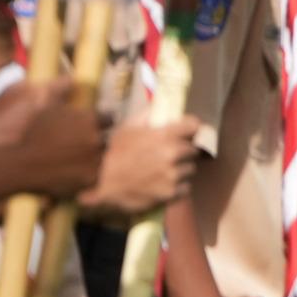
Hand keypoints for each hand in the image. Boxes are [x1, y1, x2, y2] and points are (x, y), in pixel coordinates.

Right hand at [0, 82, 106, 198]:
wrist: (20, 165)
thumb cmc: (31, 134)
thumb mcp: (45, 108)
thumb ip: (61, 92)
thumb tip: (71, 79)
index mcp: (91, 120)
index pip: (109, 118)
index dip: (100, 122)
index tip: (92, 126)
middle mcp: (97, 139)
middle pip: (105, 139)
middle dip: (94, 141)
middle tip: (76, 146)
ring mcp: (96, 160)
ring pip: (100, 158)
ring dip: (90, 158)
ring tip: (69, 160)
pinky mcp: (92, 179)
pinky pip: (94, 175)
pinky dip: (85, 174)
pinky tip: (68, 172)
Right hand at [80, 119, 199, 218]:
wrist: (101, 183)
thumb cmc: (114, 153)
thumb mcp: (127, 127)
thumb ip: (148, 114)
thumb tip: (162, 104)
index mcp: (164, 135)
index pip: (195, 125)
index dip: (191, 128)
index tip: (189, 132)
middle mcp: (173, 154)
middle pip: (193, 149)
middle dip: (183, 150)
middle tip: (169, 154)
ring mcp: (173, 174)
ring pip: (189, 169)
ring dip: (180, 169)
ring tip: (162, 170)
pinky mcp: (171, 192)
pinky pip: (185, 187)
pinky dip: (177, 186)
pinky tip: (161, 183)